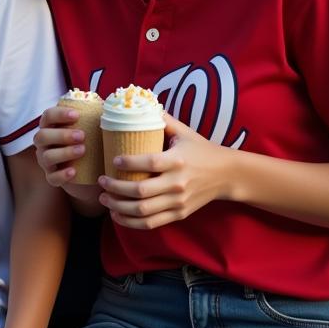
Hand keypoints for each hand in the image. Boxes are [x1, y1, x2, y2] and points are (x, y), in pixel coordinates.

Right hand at [32, 106, 99, 203]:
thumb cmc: (90, 143)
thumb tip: (111, 104)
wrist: (91, 172)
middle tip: (82, 135)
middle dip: (61, 135)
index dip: (59, 114)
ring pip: (46, 156)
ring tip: (82, 150)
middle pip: (42, 136)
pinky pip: (52, 177)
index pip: (48, 116)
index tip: (77, 114)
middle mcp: (44, 143)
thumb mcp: (93, 129)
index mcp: (50, 127)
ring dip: (64, 153)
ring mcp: (45, 161)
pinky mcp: (51, 177)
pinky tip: (74, 172)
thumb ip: (96, 116)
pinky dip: (62, 174)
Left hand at [98, 115, 230, 229]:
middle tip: (101, 181)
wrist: (227, 175)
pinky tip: (117, 215)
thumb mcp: (184, 132)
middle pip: (141, 191)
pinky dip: (132, 222)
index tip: (113, 160)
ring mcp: (178, 201)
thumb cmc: (201, 149)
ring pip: (143, 211)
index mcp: (177, 160)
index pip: (149, 163)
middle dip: (116, 188)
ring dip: (119, 207)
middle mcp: (178, 183)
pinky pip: (152, 223)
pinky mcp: (179, 214)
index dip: (129, 162)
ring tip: (104, 199)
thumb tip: (139, 105)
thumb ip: (162, 120)